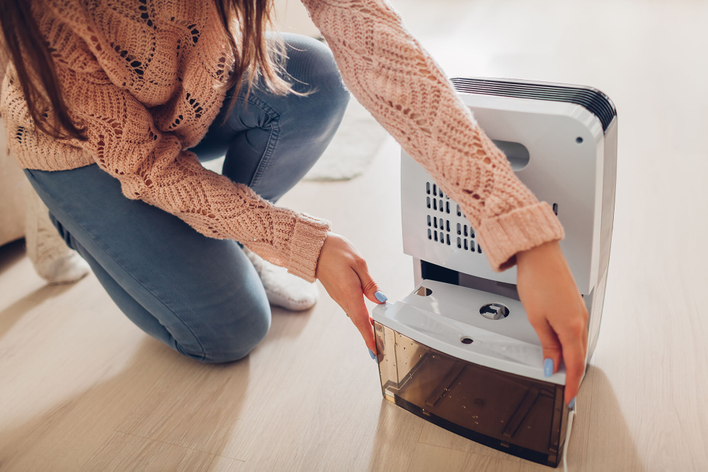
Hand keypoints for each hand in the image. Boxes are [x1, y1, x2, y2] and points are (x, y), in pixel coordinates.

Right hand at [316, 232, 383, 353]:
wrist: (313, 247)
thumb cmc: (334, 251)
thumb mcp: (359, 263)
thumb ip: (370, 284)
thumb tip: (380, 299)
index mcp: (349, 293)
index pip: (362, 320)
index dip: (369, 337)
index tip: (375, 351)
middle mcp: (343, 298)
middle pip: (359, 321)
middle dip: (369, 336)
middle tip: (379, 349)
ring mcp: (339, 297)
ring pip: (355, 316)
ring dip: (365, 327)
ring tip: (376, 337)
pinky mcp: (337, 293)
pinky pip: (350, 309)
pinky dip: (359, 317)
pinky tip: (366, 318)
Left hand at [516, 241, 587, 403]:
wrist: (540, 254)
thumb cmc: (537, 280)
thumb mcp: (537, 319)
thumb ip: (547, 345)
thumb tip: (552, 365)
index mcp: (572, 327)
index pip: (574, 365)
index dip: (572, 385)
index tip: (570, 398)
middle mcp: (581, 320)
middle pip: (579, 356)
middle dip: (574, 375)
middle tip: (567, 391)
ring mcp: (580, 312)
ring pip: (579, 344)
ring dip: (573, 360)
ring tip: (563, 373)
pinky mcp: (576, 305)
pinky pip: (578, 332)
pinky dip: (572, 345)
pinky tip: (564, 348)